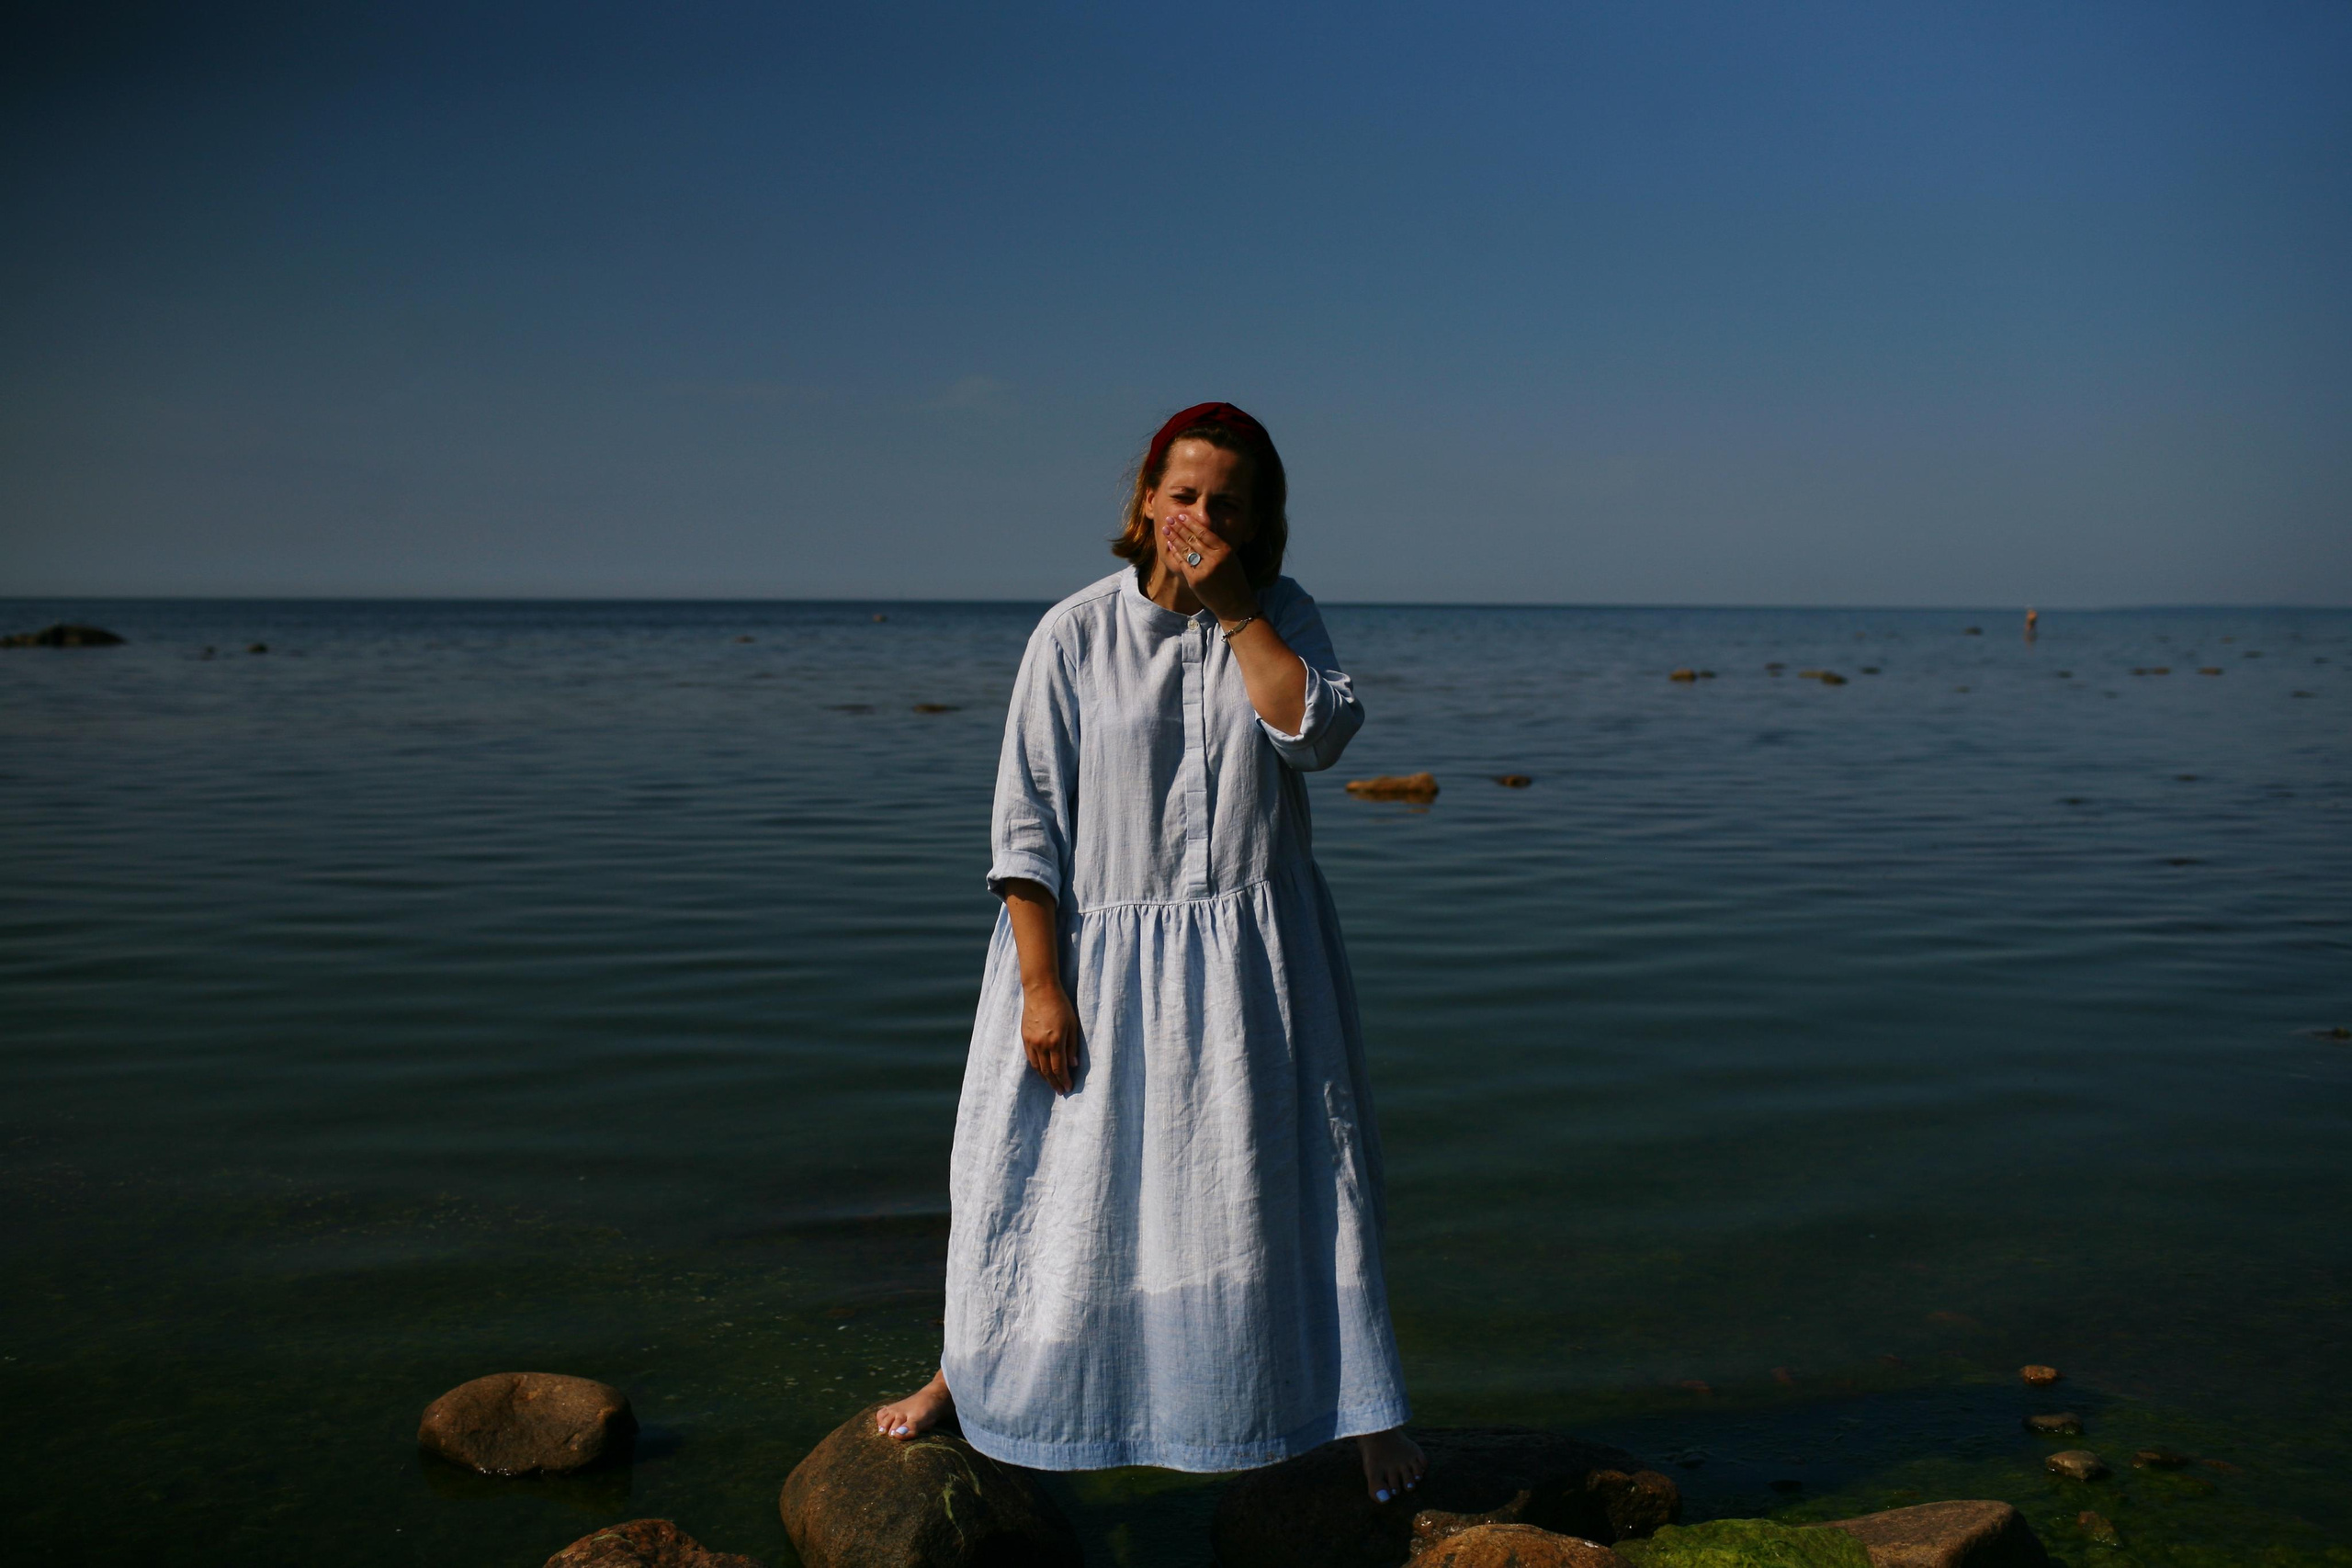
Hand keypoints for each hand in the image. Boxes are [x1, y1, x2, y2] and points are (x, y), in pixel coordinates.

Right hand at [1021, 979, 1080, 1093]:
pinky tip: (1042, 1071)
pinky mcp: (1024, 1037)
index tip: (1068, 1088)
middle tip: (1060, 1091)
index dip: (1063, 1080)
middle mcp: (1041, 1044)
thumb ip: (1072, 1046)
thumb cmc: (1061, 1005)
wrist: (1040, 991)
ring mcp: (1030, 1041)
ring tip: (1052, 1084)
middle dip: (1054, 1083)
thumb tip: (1073, 1064)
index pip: (1059, 1068)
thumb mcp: (1073, 1024)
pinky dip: (1036, 1067)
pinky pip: (1030, 1058)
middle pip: (1047, 1071)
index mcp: (1055, 1041)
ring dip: (1044, 1077)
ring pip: (1037, 1066)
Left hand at [1159, 510, 1256, 623]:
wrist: (1235, 604)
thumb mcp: (1231, 559)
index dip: (1191, 523)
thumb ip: (1217, 547)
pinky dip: (1175, 552)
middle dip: (1179, 527)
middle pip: (1192, 539)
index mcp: (1224, 550)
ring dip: (1174, 537)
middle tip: (1169, 518)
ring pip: (1185, 549)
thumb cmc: (1234, 580)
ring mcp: (1203, 570)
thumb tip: (1200, 532)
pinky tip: (1170, 544)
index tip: (1182, 516)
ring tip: (1166, 528)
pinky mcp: (1194, 580)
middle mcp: (1214, 558)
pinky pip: (1182, 563)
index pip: (1204, 532)